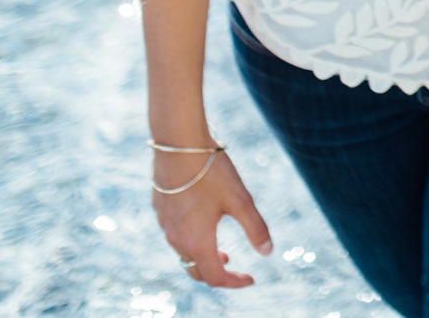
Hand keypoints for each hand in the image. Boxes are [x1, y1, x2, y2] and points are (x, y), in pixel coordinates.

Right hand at [153, 150, 271, 286]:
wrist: (178, 145)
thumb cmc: (212, 172)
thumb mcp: (240, 200)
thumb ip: (255, 228)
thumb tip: (268, 252)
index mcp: (198, 242)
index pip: (215, 277)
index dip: (234, 282)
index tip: (251, 278)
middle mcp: (177, 239)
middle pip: (196, 271)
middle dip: (217, 275)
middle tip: (234, 269)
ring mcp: (165, 225)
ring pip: (184, 254)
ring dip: (203, 258)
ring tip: (222, 251)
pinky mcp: (160, 209)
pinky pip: (174, 236)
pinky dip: (191, 242)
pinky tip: (203, 225)